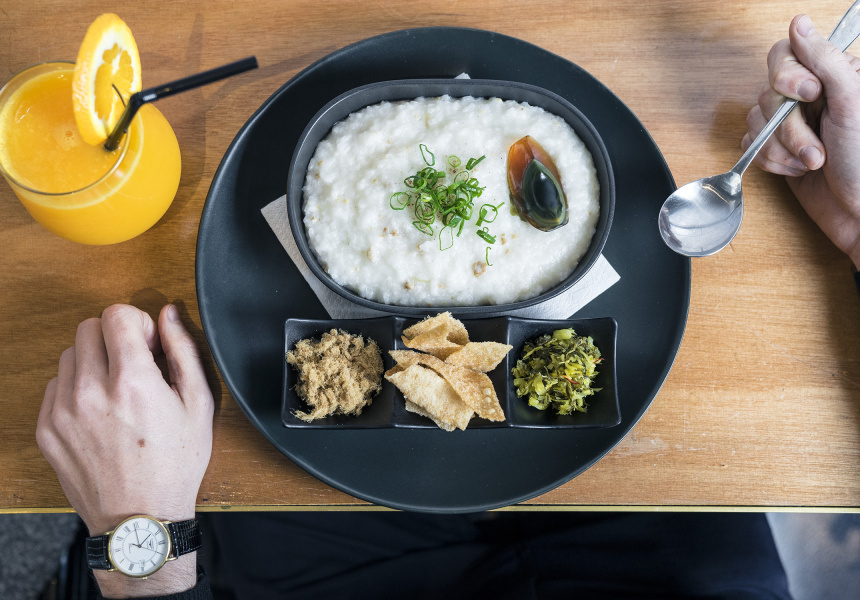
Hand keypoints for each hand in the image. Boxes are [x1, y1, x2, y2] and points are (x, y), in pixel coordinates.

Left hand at [36, 304, 213, 597]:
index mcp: (133, 382)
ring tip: (115, 392)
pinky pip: (54, 385)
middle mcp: (91, 392)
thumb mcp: (198, 405)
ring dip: (93, 362)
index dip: (138, 323)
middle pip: (89, 327)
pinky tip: (99, 412)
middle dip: (114, 338)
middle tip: (133, 366)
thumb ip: (183, 351)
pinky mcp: (47, 429)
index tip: (147, 346)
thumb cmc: (175, 465)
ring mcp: (63, 411)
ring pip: (70, 354)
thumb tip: (168, 315)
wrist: (140, 519)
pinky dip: (75, 388)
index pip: (117, 314)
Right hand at [743, 14, 859, 267]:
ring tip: (811, 164)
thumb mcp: (852, 104)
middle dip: (788, 127)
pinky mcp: (777, 151)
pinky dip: (770, 162)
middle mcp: (810, 98)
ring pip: (756, 122)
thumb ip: (825, 60)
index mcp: (832, 77)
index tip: (809, 94)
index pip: (784, 56)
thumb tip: (799, 24)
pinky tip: (794, 171)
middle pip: (767, 94)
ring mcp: (791, 125)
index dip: (787, 76)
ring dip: (781, 149)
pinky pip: (752, 146)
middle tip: (816, 145)